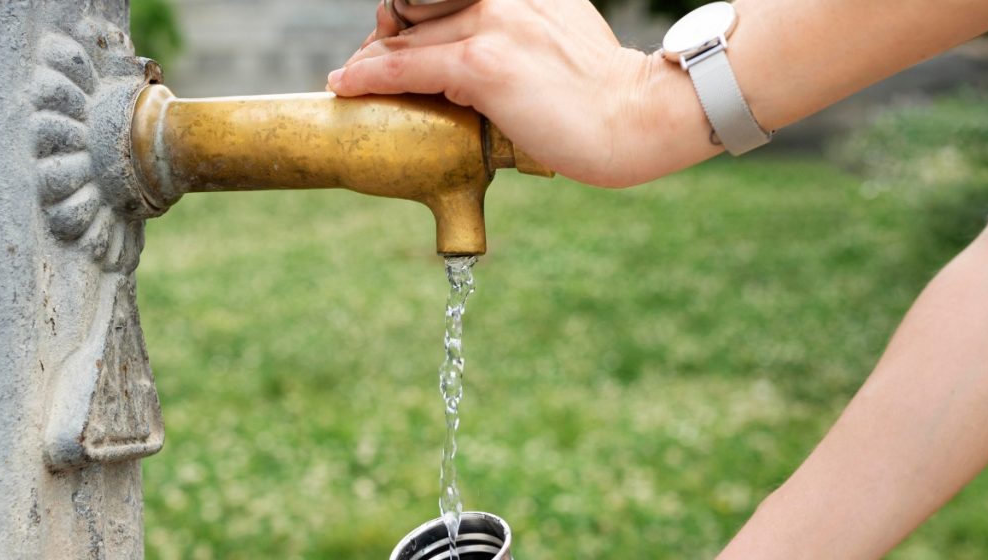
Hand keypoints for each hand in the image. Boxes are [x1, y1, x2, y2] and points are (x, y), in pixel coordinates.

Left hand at [328, 0, 657, 186]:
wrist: (639, 118)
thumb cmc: (605, 96)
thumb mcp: (562, 44)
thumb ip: (526, 38)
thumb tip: (502, 64)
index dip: (412, 23)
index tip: (395, 46)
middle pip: (418, 13)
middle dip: (386, 41)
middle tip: (364, 71)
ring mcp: (493, 27)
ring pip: (407, 39)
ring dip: (370, 60)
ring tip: (351, 79)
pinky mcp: (483, 65)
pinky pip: (407, 67)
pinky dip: (370, 76)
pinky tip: (348, 83)